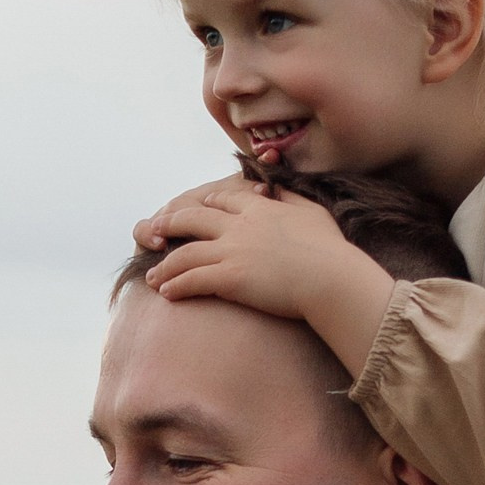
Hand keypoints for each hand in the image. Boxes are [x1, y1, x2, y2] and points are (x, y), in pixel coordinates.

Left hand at [131, 182, 395, 367]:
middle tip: (155, 232)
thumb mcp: (313, 213)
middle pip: (194, 219)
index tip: (196, 208)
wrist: (331, 278)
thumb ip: (292, 198)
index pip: (224, 199)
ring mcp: (233, 251)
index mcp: (260, 208)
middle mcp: (240, 225)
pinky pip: (193, 280)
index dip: (206, 203)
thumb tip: (281, 190)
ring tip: (152, 277)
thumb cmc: (330, 250)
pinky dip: (176, 286)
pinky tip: (165, 294)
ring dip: (165, 266)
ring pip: (186, 253)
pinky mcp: (230, 277)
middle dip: (171, 225)